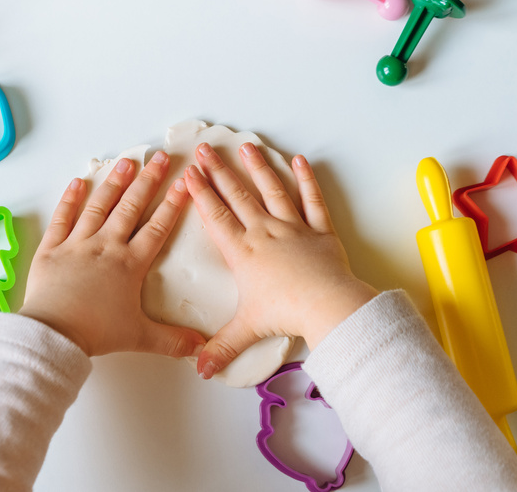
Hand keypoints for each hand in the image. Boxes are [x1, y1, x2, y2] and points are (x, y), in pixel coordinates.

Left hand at [19, 151, 206, 357]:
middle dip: (148, 181)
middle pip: (131, 208)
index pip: (157, 228)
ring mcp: (77, 244)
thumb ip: (172, 340)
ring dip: (114, 183)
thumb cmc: (96, 333)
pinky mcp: (52, 248)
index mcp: (130, 264)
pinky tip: (78, 182)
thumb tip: (201, 348)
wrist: (55, 333)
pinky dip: (70, 199)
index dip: (173, 204)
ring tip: (126, 162)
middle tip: (160, 158)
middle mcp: (106, 246)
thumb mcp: (139, 337)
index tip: (184, 183)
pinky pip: (62, 218)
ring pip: (99, 206)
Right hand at [184, 143, 377, 378]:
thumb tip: (201, 369)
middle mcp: (264, 232)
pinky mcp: (319, 230)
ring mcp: (292, 227)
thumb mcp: (247, 329)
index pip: (215, 216)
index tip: (190, 174)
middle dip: (219, 171)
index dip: (201, 194)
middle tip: (207, 149)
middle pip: (237, 196)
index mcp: (243, 252)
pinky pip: (311, 200)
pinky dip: (306, 180)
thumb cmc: (286, 313)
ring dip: (257, 167)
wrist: (326, 306)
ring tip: (247, 146)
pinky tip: (300, 162)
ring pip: (271, 190)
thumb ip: (221, 346)